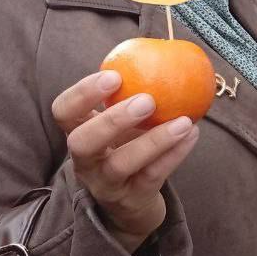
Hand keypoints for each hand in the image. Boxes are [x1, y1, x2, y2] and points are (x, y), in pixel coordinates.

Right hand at [51, 71, 200, 251]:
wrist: (132, 206)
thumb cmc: (127, 149)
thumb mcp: (122, 124)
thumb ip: (131, 94)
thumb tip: (165, 50)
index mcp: (79, 133)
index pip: (63, 111)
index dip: (82, 93)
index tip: (113, 75)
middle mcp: (85, 161)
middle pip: (82, 142)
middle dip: (112, 119)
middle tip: (146, 100)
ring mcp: (106, 185)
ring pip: (121, 164)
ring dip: (154, 140)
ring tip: (184, 120)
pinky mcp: (132, 201)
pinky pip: (153, 177)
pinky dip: (174, 155)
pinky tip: (192, 134)